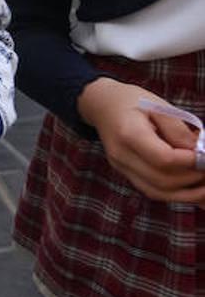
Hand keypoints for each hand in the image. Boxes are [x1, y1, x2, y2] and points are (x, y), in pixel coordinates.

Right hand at [77, 78, 204, 203]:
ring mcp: (122, 168)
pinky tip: (196, 192)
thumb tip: (202, 153)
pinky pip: (154, 191)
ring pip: (158, 192)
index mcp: (128, 134)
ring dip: (188, 193)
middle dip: (193, 178)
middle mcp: (121, 156)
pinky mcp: (127, 174)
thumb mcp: (159, 106)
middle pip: (162, 180)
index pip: (163, 159)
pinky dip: (177, 195)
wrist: (101, 106)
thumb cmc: (133, 102)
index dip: (191, 161)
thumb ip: (179, 131)